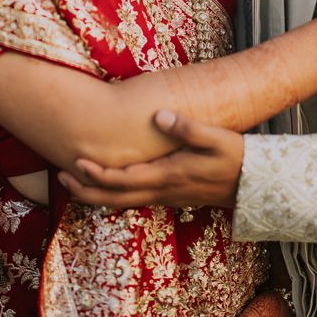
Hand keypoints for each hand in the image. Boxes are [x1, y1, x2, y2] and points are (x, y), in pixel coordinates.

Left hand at [58, 110, 243, 208]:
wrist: (255, 186)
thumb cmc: (236, 158)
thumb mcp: (217, 138)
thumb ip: (187, 127)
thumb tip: (158, 115)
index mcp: (168, 175)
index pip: (123, 180)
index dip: (97, 174)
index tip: (76, 163)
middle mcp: (163, 191)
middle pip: (115, 198)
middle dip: (86, 189)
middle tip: (61, 178)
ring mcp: (166, 197)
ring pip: (123, 202)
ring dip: (97, 193)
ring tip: (76, 181)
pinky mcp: (171, 196)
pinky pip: (135, 200)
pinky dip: (115, 194)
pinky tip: (109, 182)